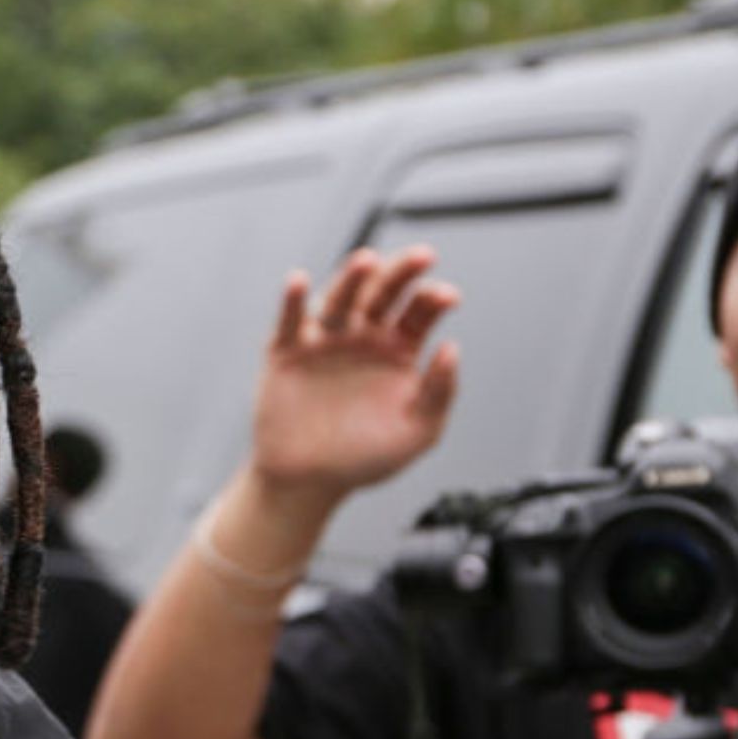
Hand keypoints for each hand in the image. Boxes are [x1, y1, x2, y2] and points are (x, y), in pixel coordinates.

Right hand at [248, 247, 460, 500]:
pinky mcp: (286, 350)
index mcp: (398, 349)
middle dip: (402, 272)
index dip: (433, 298)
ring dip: (353, 277)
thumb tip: (451, 348)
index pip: (419, 311)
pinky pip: (289, 319)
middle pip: (383, 292)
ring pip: (340, 298)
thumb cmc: (365, 458)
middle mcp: (362, 336)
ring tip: (367, 262)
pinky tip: (298, 282)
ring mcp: (324, 340)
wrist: (308, 481)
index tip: (446, 296)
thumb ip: (439, 391)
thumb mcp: (418, 431)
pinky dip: (292, 300)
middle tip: (422, 257)